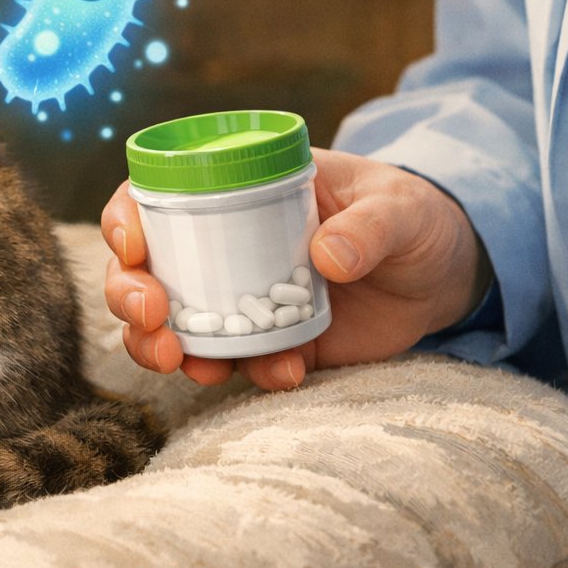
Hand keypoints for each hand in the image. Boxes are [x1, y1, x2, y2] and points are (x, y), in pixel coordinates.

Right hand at [101, 148, 487, 390]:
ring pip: (168, 325)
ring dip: (160, 347)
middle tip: (153, 318)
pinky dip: (247, 375)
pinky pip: (235, 364)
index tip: (132, 246)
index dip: (123, 220)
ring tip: (189, 362)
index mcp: (231, 192)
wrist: (444, 273)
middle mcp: (218, 247)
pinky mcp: (268, 343)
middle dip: (129, 297)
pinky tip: (284, 373)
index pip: (152, 198)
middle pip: (141, 270)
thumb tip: (327, 257)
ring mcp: (237, 299)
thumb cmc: (412, 214)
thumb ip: (369, 225)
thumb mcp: (398, 206)